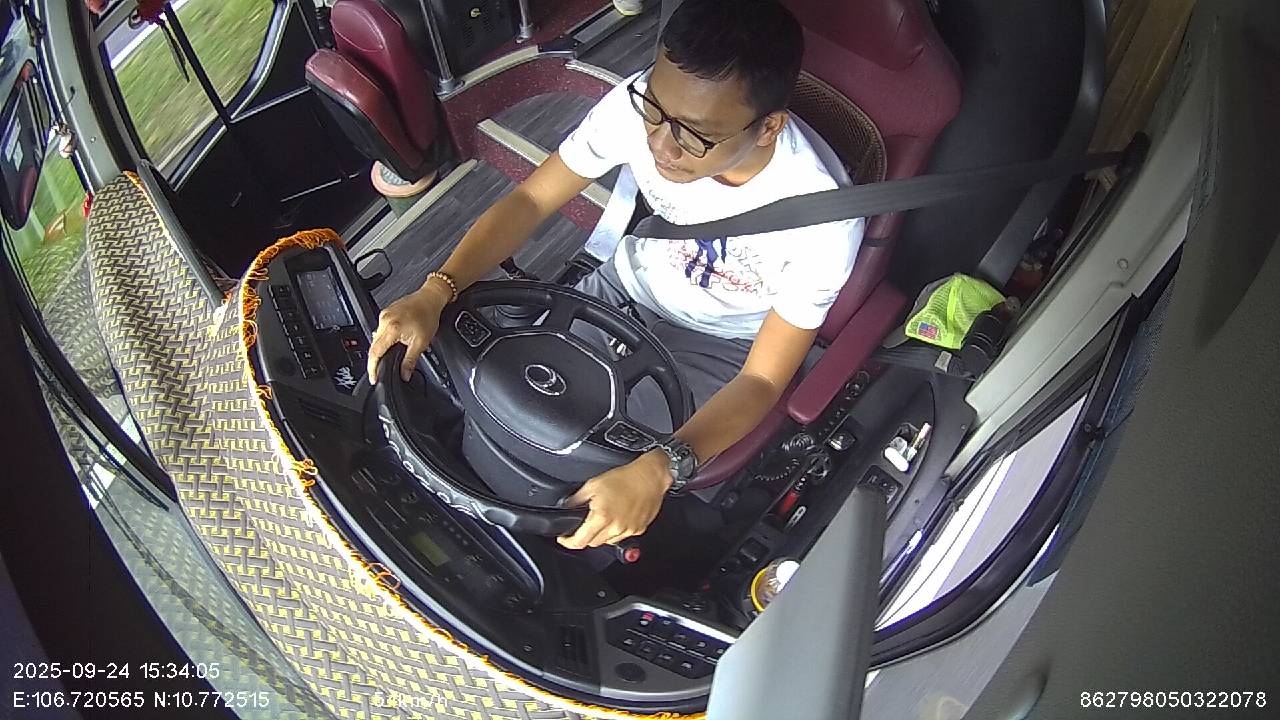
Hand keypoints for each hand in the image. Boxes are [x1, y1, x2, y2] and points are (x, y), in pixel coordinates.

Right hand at [367, 284, 448, 382]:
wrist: (430, 298)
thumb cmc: (428, 315)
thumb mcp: (421, 342)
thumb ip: (410, 361)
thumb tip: (405, 374)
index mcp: (392, 329)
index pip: (375, 352)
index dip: (372, 367)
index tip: (373, 377)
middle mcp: (384, 321)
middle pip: (373, 346)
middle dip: (374, 361)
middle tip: (378, 372)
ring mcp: (383, 316)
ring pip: (375, 338)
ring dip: (378, 350)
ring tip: (384, 360)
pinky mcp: (385, 313)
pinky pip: (379, 330)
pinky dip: (382, 340)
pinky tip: (389, 345)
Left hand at [558, 450, 672, 549]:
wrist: (650, 476)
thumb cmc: (625, 477)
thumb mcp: (594, 484)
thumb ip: (577, 499)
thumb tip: (567, 507)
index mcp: (602, 517)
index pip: (580, 541)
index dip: (568, 542)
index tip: (564, 538)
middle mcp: (616, 527)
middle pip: (593, 543)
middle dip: (585, 536)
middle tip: (585, 524)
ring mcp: (628, 530)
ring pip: (608, 542)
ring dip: (602, 534)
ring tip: (605, 516)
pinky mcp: (638, 530)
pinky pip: (622, 536)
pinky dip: (616, 530)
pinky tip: (618, 516)